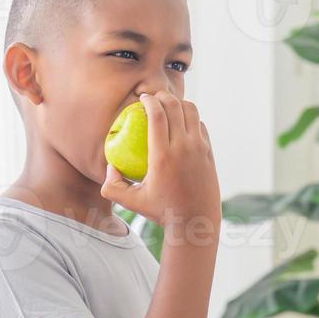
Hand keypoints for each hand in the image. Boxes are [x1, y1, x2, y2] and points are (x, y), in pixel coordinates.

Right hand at [102, 90, 219, 233]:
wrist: (196, 221)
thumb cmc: (162, 212)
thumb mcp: (132, 202)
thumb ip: (112, 187)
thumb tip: (109, 167)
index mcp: (163, 155)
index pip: (157, 115)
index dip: (149, 100)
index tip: (142, 98)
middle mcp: (183, 148)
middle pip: (175, 106)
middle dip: (162, 96)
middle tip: (153, 98)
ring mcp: (200, 148)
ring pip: (192, 111)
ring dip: (179, 104)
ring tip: (168, 107)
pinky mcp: (209, 152)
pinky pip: (201, 126)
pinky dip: (191, 119)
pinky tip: (182, 125)